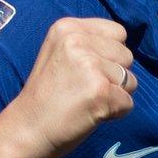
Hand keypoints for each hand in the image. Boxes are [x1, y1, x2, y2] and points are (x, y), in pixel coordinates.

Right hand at [0, 17, 136, 157]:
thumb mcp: (60, 53)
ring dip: (115, 95)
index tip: (86, 70)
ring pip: (130, 80)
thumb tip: (124, 47)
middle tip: (83, 89)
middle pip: (127, 56)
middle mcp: (77, 41)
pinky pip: (128, 103)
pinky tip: (89, 113)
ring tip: (85, 100)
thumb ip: (89, 44)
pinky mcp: (100, 91)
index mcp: (68, 28)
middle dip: (114, 76)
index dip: (110, 55)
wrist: (26, 130)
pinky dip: (115, 113)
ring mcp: (89, 66)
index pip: (118, 32)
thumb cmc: (48, 96)